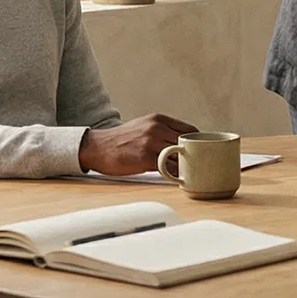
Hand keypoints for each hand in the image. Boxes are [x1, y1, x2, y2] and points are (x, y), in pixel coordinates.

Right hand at [79, 113, 197, 175]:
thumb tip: (183, 143)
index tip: (199, 152)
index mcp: (159, 119)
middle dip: (192, 156)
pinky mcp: (145, 158)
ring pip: (179, 156)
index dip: (196, 143)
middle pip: (187, 144)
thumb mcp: (144, 126)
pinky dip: (172, 174)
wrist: (97, 147)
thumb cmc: (121, 139)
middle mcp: (157, 128)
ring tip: (185, 173)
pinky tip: (173, 178)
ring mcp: (151, 143)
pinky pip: (167, 168)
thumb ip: (163, 131)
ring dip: (183, 167)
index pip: (190, 129)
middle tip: (196, 166)